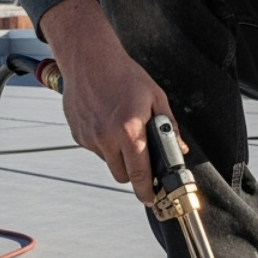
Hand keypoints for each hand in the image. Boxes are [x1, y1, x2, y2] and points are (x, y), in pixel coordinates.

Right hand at [39, 0, 172, 204]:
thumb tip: (179, 148)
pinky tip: (106, 121)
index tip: (150, 199)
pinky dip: (103, 143)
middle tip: (140, 157)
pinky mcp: (77, 134)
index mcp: (129, 131)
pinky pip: (95, 149)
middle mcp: (106, 138)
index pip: (139, 174)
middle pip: (121, 176)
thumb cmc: (122, 74)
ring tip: (120, 128)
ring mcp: (89, 138)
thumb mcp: (155, 97)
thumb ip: (169, 127)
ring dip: (117, 155)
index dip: (146, 192)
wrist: (89, 58)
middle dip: (133, 172)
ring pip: (108, 162)